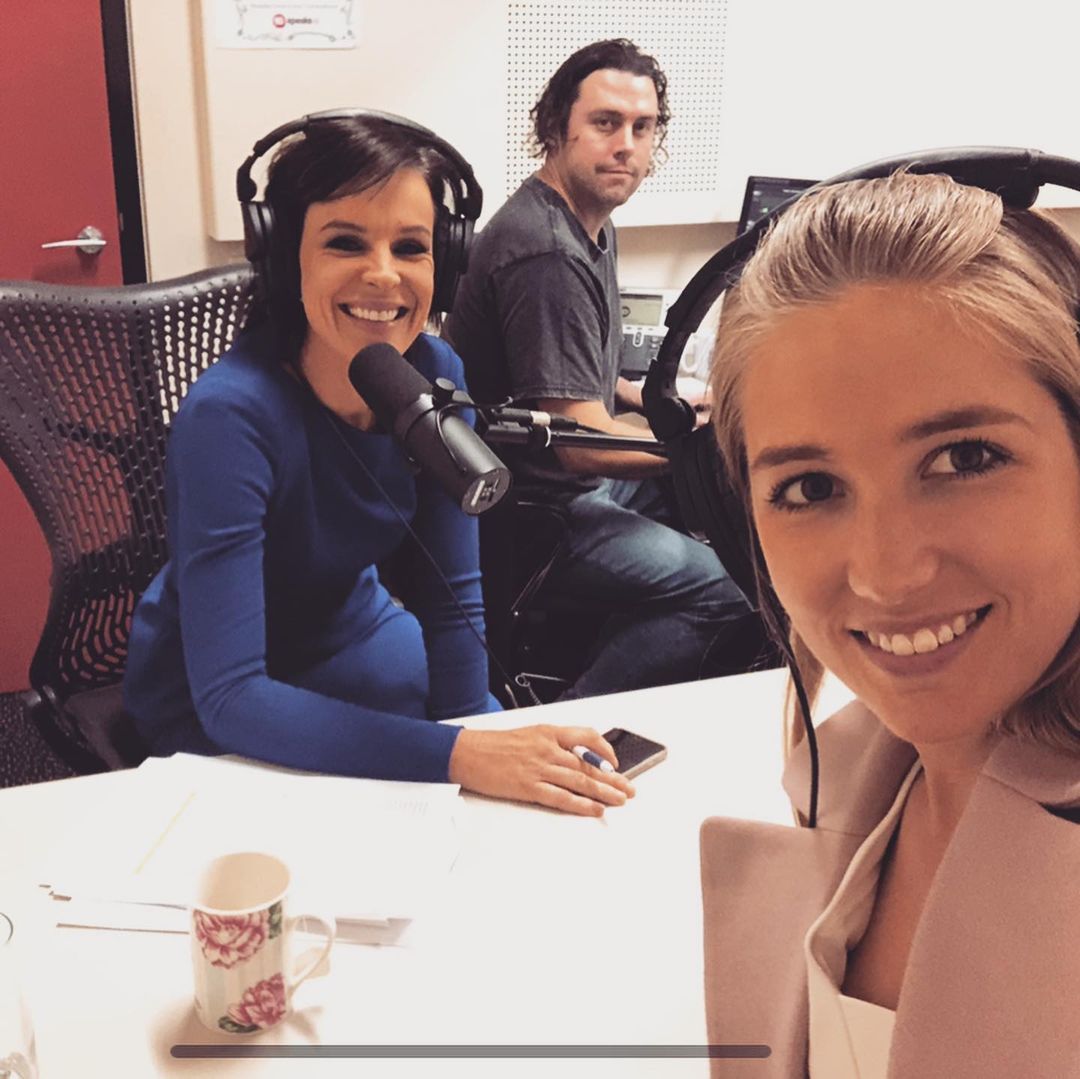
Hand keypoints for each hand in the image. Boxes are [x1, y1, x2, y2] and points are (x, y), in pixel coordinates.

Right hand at [447, 725, 635, 816]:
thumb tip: (579, 757)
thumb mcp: (529, 734)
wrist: (467, 753)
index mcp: (548, 732)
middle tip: (629, 788)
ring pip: (580, 780)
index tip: (615, 764)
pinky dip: (581, 804)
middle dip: (613, 778)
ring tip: (619, 799)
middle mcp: (547, 748)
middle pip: (588, 763)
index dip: (605, 751)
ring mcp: (538, 768)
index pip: (587, 737)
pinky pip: (561, 797)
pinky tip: (594, 809)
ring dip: (603, 792)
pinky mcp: (529, 787)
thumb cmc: (495, 745)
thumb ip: (553, 744)